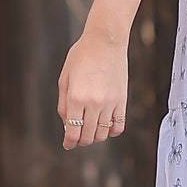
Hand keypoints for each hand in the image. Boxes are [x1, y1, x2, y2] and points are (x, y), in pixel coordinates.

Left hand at [57, 27, 127, 148]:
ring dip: (95, 136)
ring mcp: (110, 103)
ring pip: (102, 134)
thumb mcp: (65, 78)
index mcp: (76, 98)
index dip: (69, 142)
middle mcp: (94, 103)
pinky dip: (111, 131)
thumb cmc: (82, 56)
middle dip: (80, 141)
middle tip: (77, 136)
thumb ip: (63, 104)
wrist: (105, 41)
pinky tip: (105, 125)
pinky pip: (118, 126)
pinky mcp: (122, 100)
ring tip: (90, 128)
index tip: (67, 144)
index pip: (72, 133)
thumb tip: (67, 124)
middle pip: (87, 137)